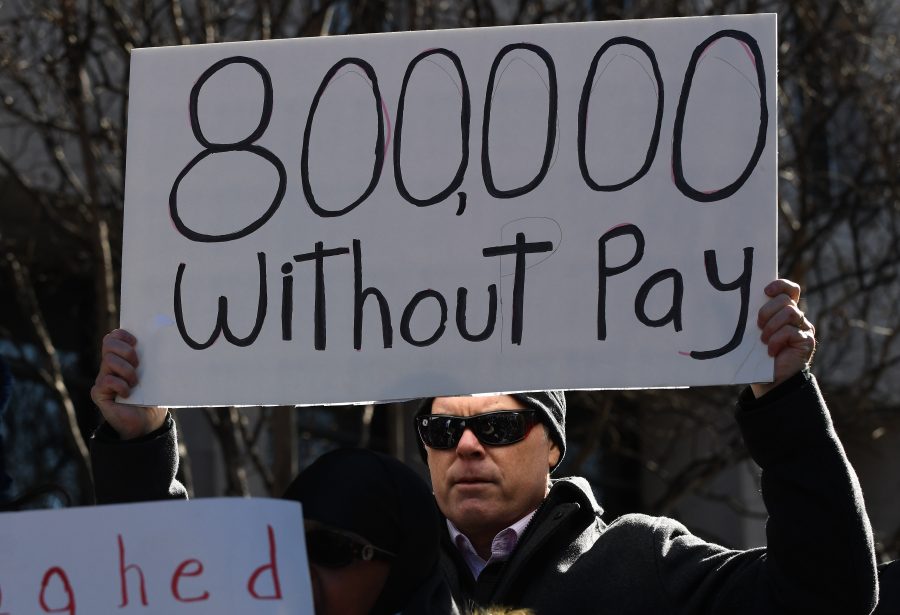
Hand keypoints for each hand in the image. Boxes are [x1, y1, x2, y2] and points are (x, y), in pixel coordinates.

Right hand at [90, 329, 166, 439]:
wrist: (148, 422)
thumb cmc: (153, 397)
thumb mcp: (155, 376)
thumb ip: (152, 361)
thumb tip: (163, 344)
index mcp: (122, 358)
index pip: (113, 337)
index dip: (122, 335)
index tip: (136, 342)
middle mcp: (110, 366)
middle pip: (108, 344)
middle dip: (125, 350)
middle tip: (138, 364)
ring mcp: (103, 379)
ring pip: (108, 360)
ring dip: (127, 370)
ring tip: (136, 383)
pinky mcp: (99, 393)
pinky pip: (106, 381)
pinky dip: (121, 385)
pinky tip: (128, 394)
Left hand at [750, 279, 815, 397]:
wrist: (770, 380)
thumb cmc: (758, 354)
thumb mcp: (754, 332)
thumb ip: (755, 317)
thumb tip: (735, 303)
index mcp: (785, 311)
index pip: (790, 289)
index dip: (780, 285)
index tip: (765, 291)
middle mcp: (797, 317)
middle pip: (785, 300)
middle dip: (767, 311)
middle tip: (758, 326)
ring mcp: (804, 329)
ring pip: (789, 313)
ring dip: (771, 326)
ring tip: (763, 340)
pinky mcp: (807, 341)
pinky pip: (791, 331)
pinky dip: (776, 340)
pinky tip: (771, 351)